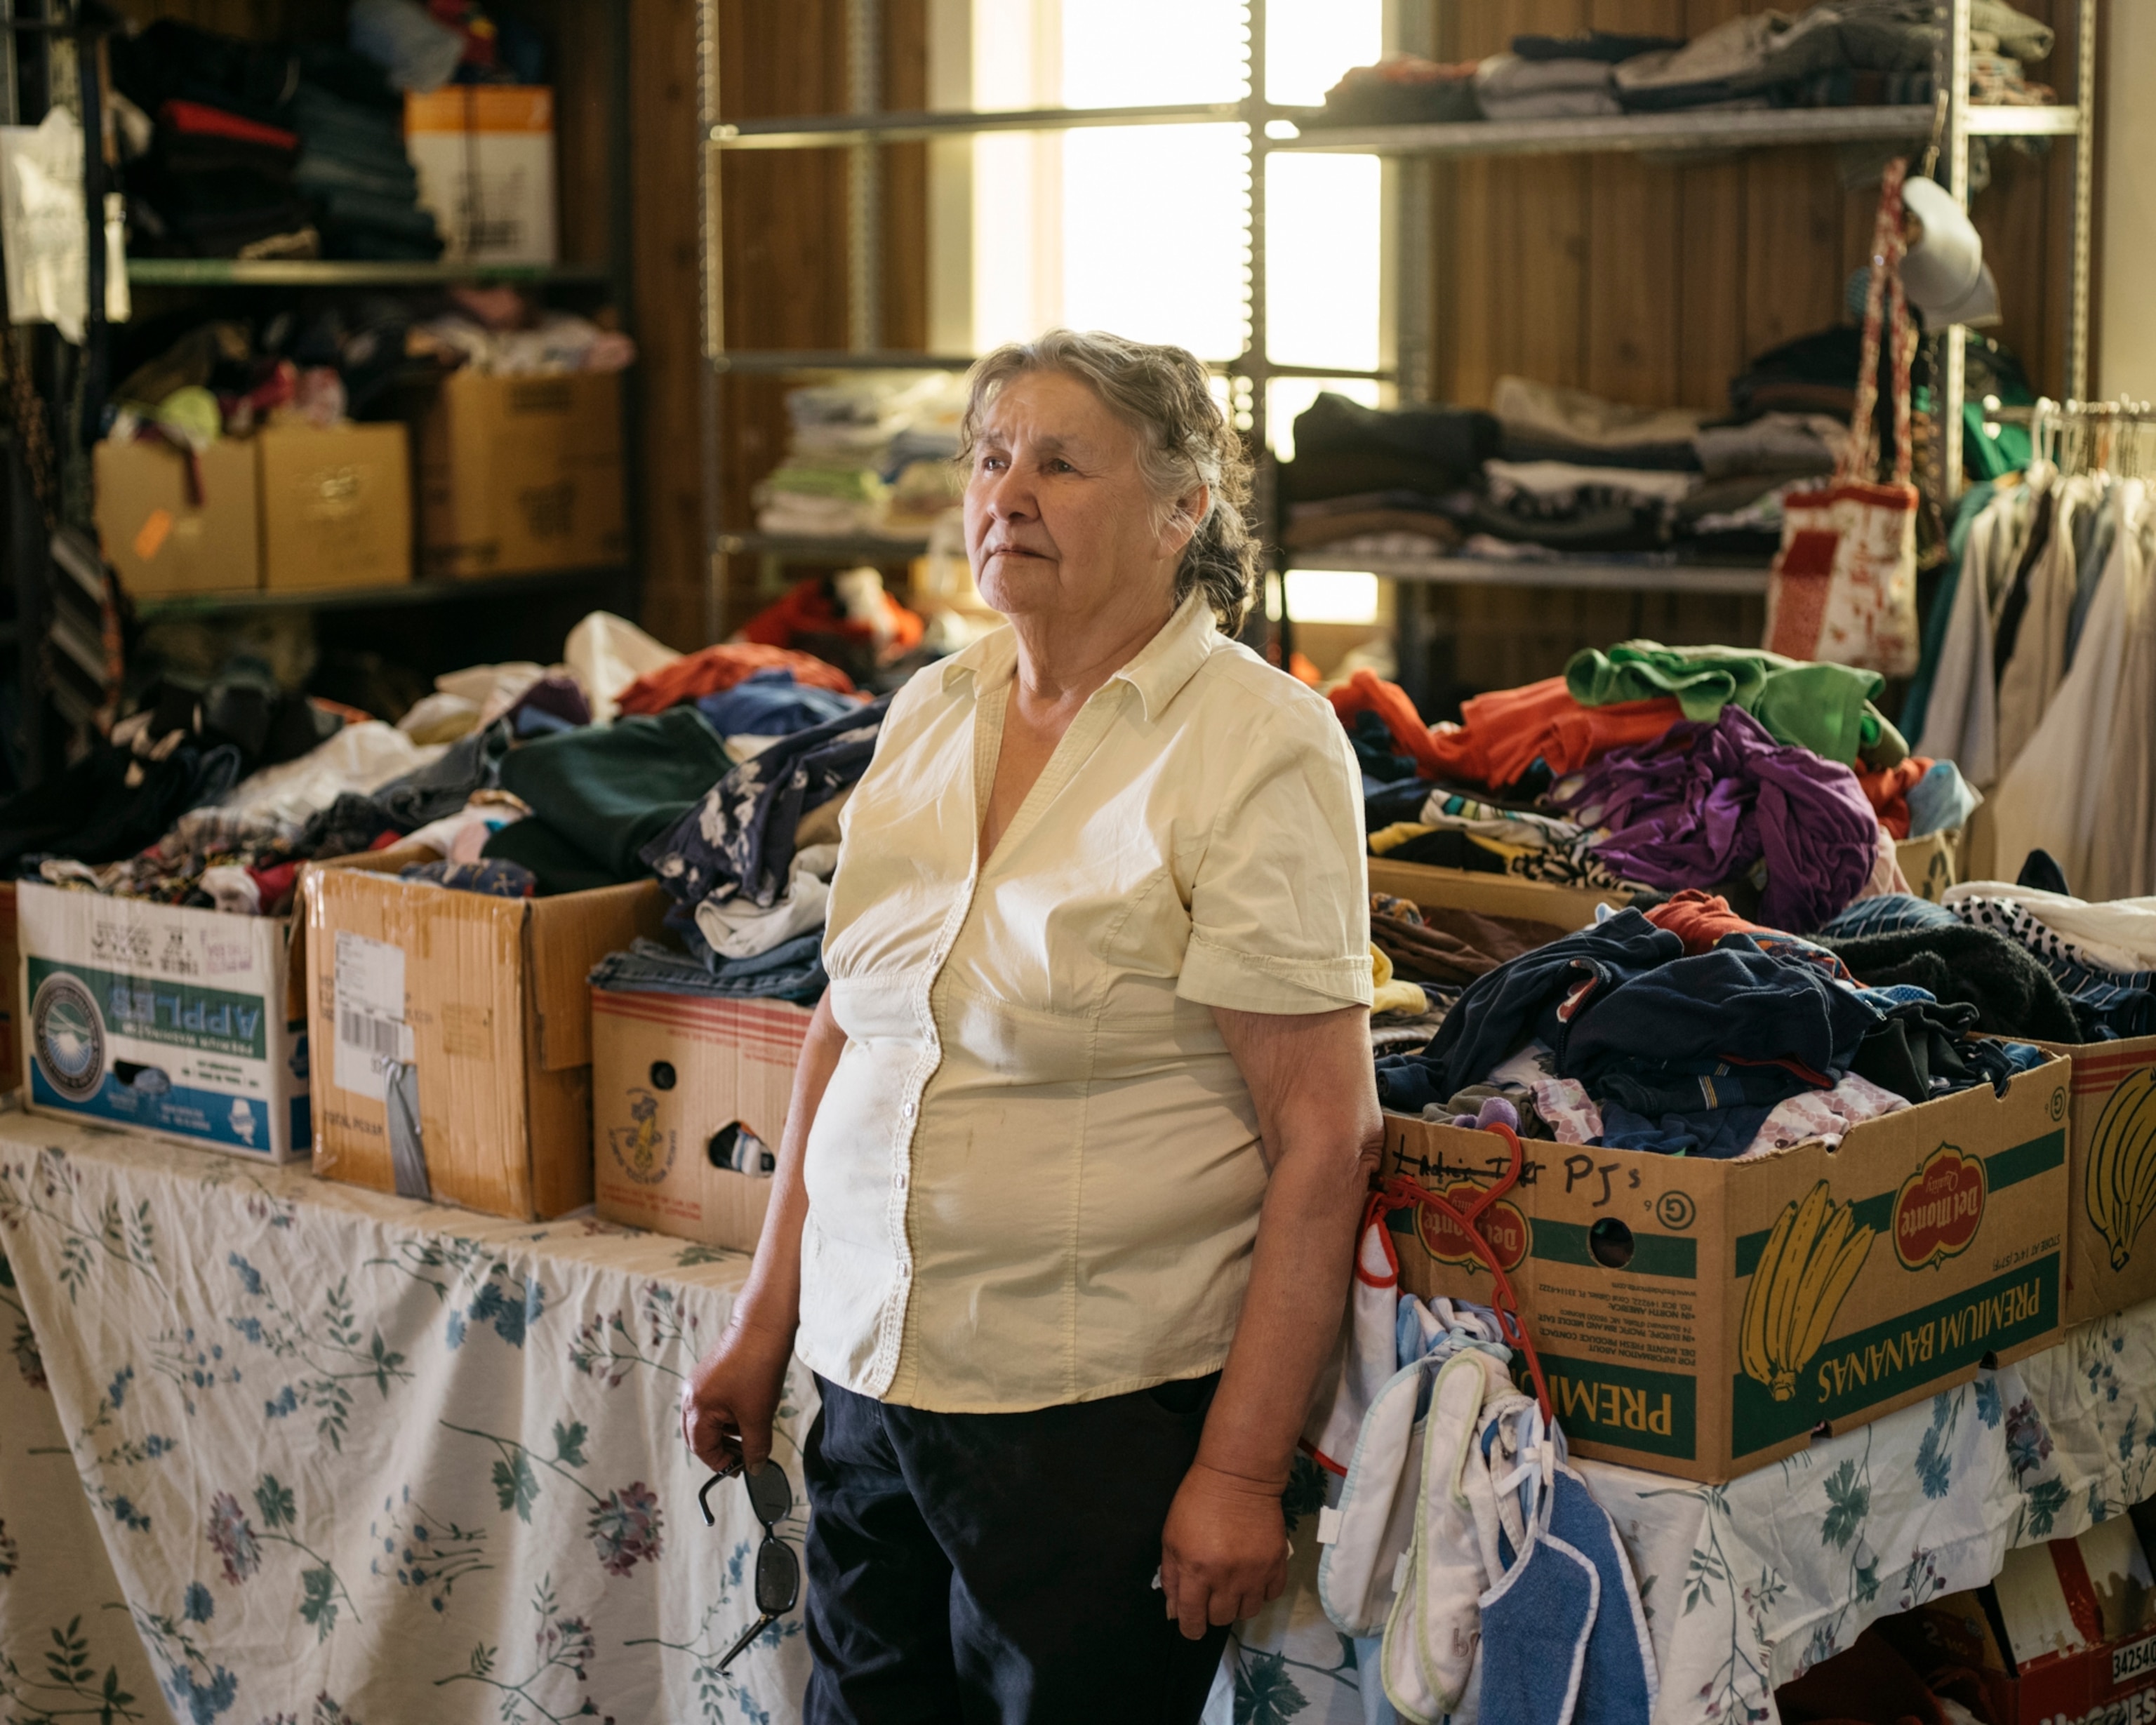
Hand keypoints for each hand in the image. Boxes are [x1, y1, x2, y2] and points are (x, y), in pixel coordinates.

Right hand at [680, 1314, 794, 1476]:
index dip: (721, 1463)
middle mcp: (691, 1395)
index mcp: (696, 1407)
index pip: (701, 1448)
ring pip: (706, 1420)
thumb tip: (754, 1469)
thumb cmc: (757, 1369)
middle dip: (720, 1449)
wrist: (763, 1327)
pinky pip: (712, 1404)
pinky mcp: (710, 1373)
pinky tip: (747, 1412)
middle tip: (743, 1456)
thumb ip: (754, 1447)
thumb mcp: (758, 1415)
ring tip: (749, 1432)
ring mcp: (699, 1382)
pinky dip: (726, 1415)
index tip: (741, 1469)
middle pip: (698, 1436)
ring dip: (724, 1432)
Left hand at [1159, 1461, 1289, 1638]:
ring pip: (1248, 1612)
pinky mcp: (1276, 1564)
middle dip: (1212, 1612)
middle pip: (1221, 1619)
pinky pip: (1271, 1596)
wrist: (1238, 1477)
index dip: (1191, 1628)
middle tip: (1211, 1593)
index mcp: (1195, 1570)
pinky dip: (1261, 1592)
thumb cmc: (1196, 1503)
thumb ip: (1171, 1577)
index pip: (1192, 1619)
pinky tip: (1253, 1577)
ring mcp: (1254, 1573)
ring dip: (1237, 1604)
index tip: (1192, 1626)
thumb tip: (1174, 1612)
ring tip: (1233, 1585)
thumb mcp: (1171, 1537)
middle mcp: (1226, 1578)